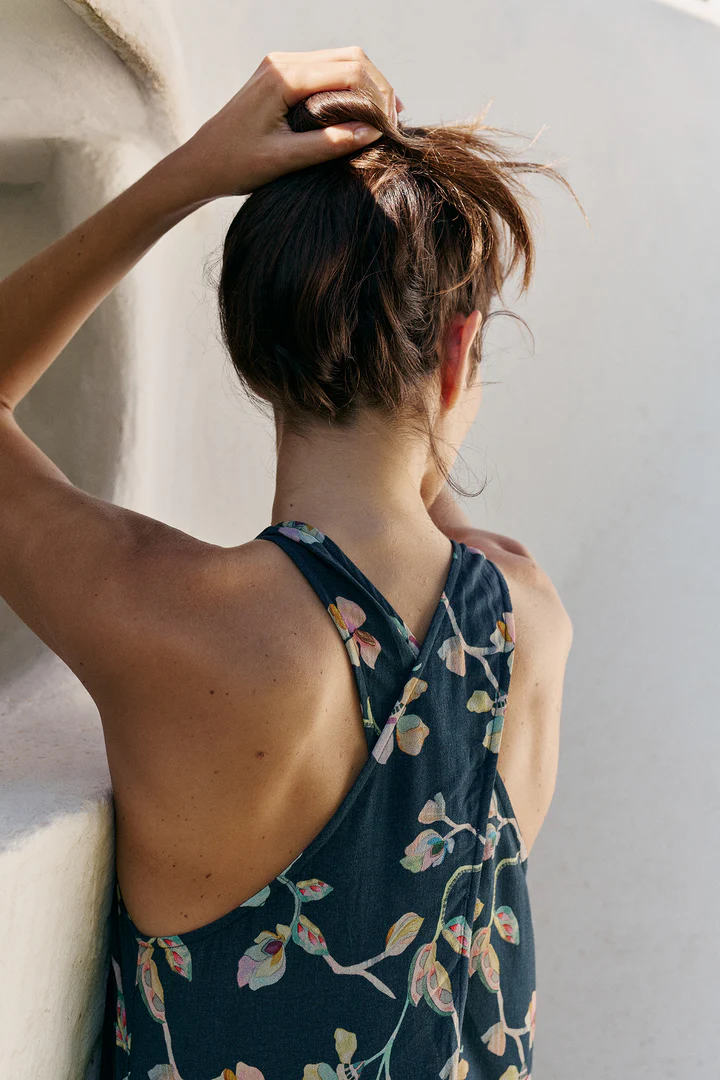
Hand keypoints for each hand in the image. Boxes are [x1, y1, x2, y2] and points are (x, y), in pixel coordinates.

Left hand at [174, 46, 402, 200]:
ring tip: (384, 117)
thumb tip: (372, 131)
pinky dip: (348, 86)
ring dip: (366, 84)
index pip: (348, 70)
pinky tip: (360, 111)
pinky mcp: (280, 75)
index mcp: (284, 77)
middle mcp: (283, 62)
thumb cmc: (237, 166)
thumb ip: (330, 144)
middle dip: (377, 85)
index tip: (394, 124)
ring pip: (339, 60)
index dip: (378, 94)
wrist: (200, 164)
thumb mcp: (286, 160)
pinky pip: (325, 70)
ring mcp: (281, 65)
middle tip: (396, 120)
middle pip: (349, 57)